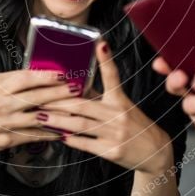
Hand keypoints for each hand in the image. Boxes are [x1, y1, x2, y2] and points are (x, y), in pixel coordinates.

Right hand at [0, 70, 76, 153]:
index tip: (62, 74)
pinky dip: (49, 133)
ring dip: (59, 115)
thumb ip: (11, 78)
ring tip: (76, 111)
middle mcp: (0, 106)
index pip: (24, 79)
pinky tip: (62, 130)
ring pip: (38, 119)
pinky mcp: (6, 141)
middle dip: (59, 93)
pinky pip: (32, 136)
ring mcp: (3, 124)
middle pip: (35, 98)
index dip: (45, 77)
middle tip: (77, 89)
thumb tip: (37, 73)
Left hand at [40, 42, 173, 174]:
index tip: (100, 44)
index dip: (106, 60)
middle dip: (58, 101)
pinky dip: (70, 139)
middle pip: (83, 104)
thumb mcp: (122, 106)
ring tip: (41, 117)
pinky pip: (85, 143)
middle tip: (39, 98)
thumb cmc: (135, 125)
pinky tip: (58, 135)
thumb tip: (76, 87)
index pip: (113, 76)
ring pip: (80, 124)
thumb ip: (101, 97)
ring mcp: (115, 133)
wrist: (155, 152)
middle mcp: (118, 114)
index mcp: (120, 100)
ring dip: (57, 121)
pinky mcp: (112, 151)